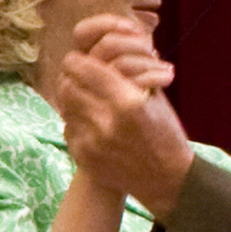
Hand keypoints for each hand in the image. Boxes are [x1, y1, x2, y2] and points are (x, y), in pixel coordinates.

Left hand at [59, 19, 194, 220]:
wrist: (166, 181)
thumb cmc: (167, 134)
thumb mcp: (156, 97)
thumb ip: (129, 73)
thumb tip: (106, 50)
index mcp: (127, 102)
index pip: (86, 69)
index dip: (79, 60)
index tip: (80, 57)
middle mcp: (104, 122)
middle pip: (67, 85)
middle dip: (71, 76)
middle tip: (77, 74)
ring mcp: (90, 142)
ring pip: (64, 105)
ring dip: (72, 96)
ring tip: (83, 94)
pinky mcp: (82, 156)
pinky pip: (68, 127)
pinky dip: (75, 119)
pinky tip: (89, 119)